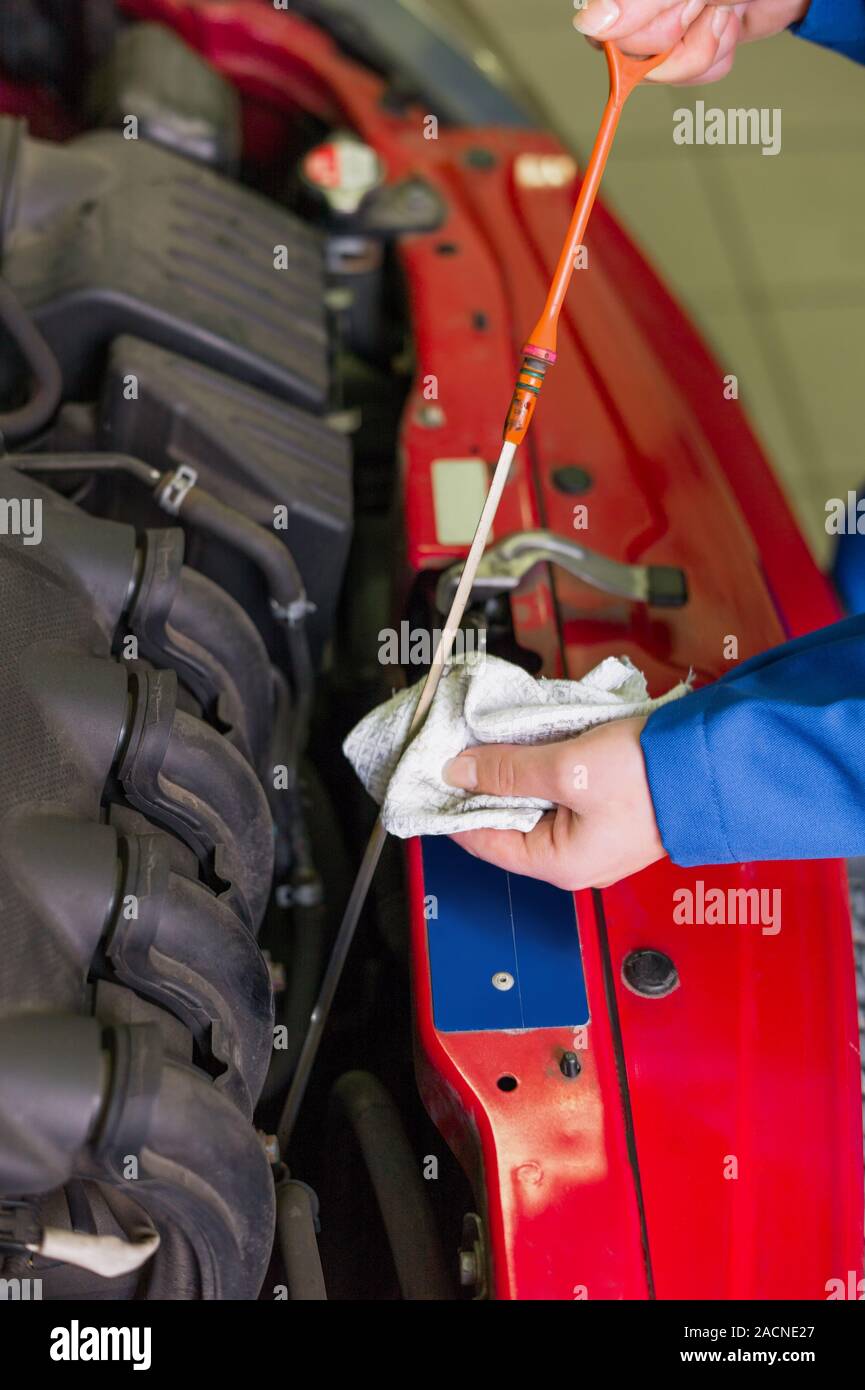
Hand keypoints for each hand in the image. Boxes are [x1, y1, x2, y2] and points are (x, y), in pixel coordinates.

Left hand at [442, 715, 665, 890]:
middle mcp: (574, 860)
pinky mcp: (609, 811)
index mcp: (560, 865)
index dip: (452, 806)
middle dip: (484, 783)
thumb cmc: (652, 777)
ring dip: (514, 772)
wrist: (716, 763)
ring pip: (533, 805)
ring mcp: (593, 837)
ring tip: (495, 738)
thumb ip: (508, 771)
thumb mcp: (568, 769)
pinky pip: (560, 794)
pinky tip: (533, 742)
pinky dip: (542, 768)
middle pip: (505, 822)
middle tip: (463, 744)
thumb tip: (458, 772)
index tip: (432, 773)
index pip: (481, 841)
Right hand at [573, 0, 811, 84]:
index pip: (602, 27)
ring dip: (702, 48)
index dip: (631, 35)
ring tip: (725, 13)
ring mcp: (672, 23)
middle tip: (705, 8)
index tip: (674, 20)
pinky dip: (717, 57)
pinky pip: (694, 73)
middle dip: (676, 37)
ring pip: (664, 70)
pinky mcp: (698, 41)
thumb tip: (591, 22)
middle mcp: (648, 5)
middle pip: (631, 53)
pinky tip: (730, 25)